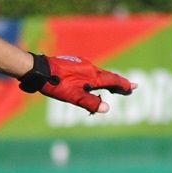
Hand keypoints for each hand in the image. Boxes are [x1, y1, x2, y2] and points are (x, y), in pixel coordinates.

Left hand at [18, 53, 135, 114]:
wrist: (38, 70)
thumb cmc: (56, 84)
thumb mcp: (74, 97)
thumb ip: (90, 102)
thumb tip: (107, 108)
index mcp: (92, 76)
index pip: (113, 80)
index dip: (124, 85)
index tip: (133, 87)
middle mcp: (89, 67)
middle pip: (107, 76)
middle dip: (118, 83)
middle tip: (129, 87)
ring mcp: (80, 64)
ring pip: (98, 74)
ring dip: (107, 80)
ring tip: (112, 87)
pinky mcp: (72, 64)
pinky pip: (89, 71)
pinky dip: (95, 78)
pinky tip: (90, 81)